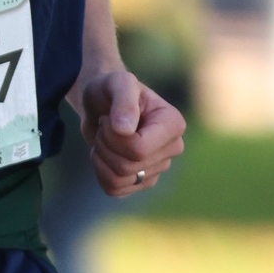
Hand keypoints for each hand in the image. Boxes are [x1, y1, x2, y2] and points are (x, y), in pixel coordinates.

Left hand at [80, 69, 185, 196]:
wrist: (101, 102)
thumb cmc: (111, 89)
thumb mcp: (116, 82)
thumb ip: (124, 100)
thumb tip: (126, 130)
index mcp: (173, 124)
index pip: (139, 150)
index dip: (114, 138)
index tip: (108, 119)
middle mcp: (172, 148)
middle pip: (128, 167)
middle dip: (104, 146)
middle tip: (103, 127)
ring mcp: (158, 168)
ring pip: (119, 181)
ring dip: (100, 159)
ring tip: (102, 140)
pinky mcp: (141, 181)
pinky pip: (114, 190)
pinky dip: (100, 172)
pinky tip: (103, 155)